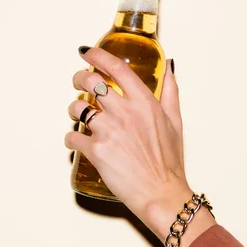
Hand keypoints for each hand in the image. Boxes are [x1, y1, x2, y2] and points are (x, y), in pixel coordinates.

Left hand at [65, 47, 214, 245]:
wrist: (161, 193)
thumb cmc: (169, 161)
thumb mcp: (175, 121)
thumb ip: (170, 91)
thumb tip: (169, 67)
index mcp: (144, 102)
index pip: (115, 69)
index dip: (97, 56)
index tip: (87, 52)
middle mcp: (124, 112)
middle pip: (90, 82)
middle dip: (78, 79)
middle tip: (78, 83)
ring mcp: (108, 131)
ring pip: (76, 108)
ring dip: (73, 110)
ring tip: (78, 117)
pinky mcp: (96, 151)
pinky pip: (71, 137)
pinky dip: (70, 139)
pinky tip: (76, 142)